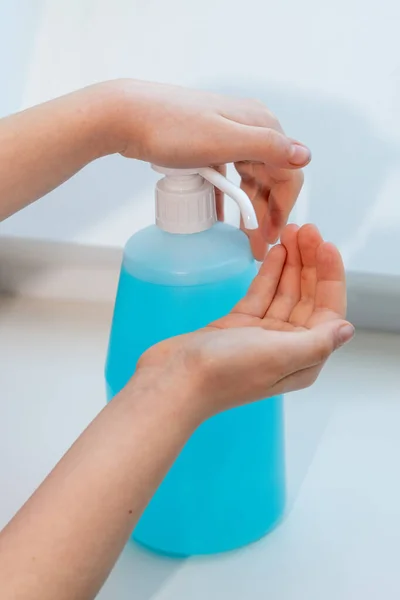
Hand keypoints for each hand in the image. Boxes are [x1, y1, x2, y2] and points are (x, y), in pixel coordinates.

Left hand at [105, 80, 309, 258]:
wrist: (126, 115)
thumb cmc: (172, 129)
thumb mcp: (223, 141)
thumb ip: (266, 147)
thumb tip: (306, 155)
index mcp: (260, 125)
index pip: (288, 172)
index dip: (284, 208)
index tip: (272, 238)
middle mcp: (249, 128)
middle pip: (268, 178)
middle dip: (266, 215)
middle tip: (258, 248)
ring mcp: (227, 136)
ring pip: (248, 179)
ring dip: (247, 210)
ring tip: (242, 240)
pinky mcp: (207, 144)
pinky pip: (226, 176)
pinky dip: (226, 198)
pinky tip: (222, 220)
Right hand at [135, 224, 353, 422]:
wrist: (176, 379)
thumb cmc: (226, 372)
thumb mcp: (279, 356)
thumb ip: (317, 342)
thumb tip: (347, 329)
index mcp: (303, 358)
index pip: (328, 311)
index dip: (330, 277)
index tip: (326, 246)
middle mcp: (287, 346)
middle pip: (307, 297)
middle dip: (311, 264)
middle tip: (307, 230)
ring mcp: (262, 334)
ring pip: (285, 291)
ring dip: (291, 263)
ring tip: (293, 232)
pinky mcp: (239, 324)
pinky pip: (262, 293)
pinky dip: (270, 273)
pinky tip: (276, 251)